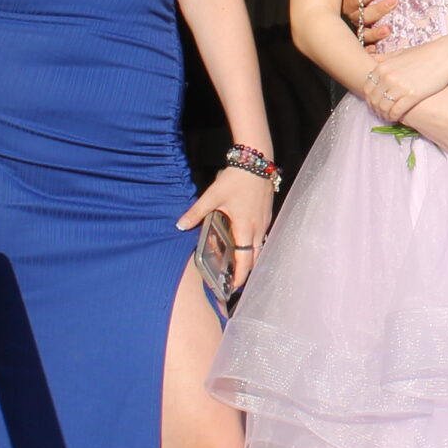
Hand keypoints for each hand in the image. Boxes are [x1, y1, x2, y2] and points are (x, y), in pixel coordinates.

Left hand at [179, 165, 274, 284]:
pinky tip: (244, 242)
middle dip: (246, 271)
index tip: (234, 286)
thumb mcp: (213, 195)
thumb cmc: (237, 179)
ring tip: (238, 265)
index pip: (245, 259)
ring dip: (251, 258)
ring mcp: (265, 221)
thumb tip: (180, 226)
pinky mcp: (266, 215)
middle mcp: (258, 228)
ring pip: (260, 247)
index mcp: (245, 227)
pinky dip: (254, 245)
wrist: (257, 161)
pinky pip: (262, 236)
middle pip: (255, 257)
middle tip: (234, 281)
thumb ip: (196, 212)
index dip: (241, 275)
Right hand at [342, 0, 395, 47]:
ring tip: (388, 30)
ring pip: (363, 33)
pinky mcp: (361, 42)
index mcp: (347, 2)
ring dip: (375, 32)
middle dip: (378, 9)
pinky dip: (368, 49)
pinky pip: (363, 48)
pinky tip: (374, 49)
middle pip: (361, 16)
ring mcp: (355, 31)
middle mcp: (350, 17)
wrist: (341, 7)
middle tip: (394, 1)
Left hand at [361, 38, 447, 123]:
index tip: (375, 104)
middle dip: (376, 109)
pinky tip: (398, 118)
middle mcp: (387, 76)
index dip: (370, 99)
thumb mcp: (400, 53)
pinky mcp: (412, 95)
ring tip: (389, 117)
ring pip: (383, 108)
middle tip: (381, 114)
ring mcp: (399, 86)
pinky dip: (394, 117)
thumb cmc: (423, 54)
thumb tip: (372, 59)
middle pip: (374, 100)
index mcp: (382, 67)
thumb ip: (385, 58)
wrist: (444, 56)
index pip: (367, 88)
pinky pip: (396, 111)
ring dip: (384, 115)